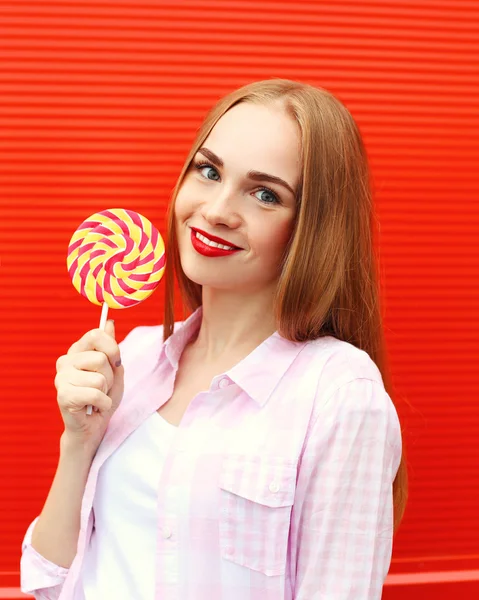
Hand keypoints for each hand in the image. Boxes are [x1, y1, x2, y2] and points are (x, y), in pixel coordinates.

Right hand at [55, 320, 123, 451]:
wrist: (93, 426)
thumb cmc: (104, 396)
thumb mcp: (114, 370)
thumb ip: (111, 348)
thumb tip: (109, 322)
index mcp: (77, 351)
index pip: (96, 334)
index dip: (112, 347)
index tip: (116, 362)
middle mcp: (65, 361)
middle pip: (100, 359)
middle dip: (110, 377)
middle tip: (102, 388)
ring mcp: (61, 378)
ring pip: (99, 378)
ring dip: (105, 393)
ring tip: (96, 399)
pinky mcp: (63, 396)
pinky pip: (95, 394)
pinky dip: (103, 404)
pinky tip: (94, 408)